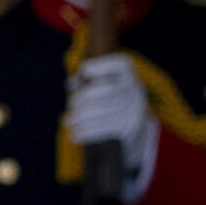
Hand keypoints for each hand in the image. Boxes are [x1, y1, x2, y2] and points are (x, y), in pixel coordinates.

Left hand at [64, 55, 157, 197]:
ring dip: (77, 118)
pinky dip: (82, 131)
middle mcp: (134, 92)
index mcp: (129, 75)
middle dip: (79, 100)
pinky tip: (74, 133)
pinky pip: (100, 130)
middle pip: (99, 92)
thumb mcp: (107, 89)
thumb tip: (74, 83)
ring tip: (70, 122)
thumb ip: (92, 82)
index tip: (83, 73)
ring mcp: (132, 112)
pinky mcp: (127, 131)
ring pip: (97, 111)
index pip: (117, 64)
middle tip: (72, 108)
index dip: (98, 67)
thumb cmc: (110, 108)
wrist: (135, 140)